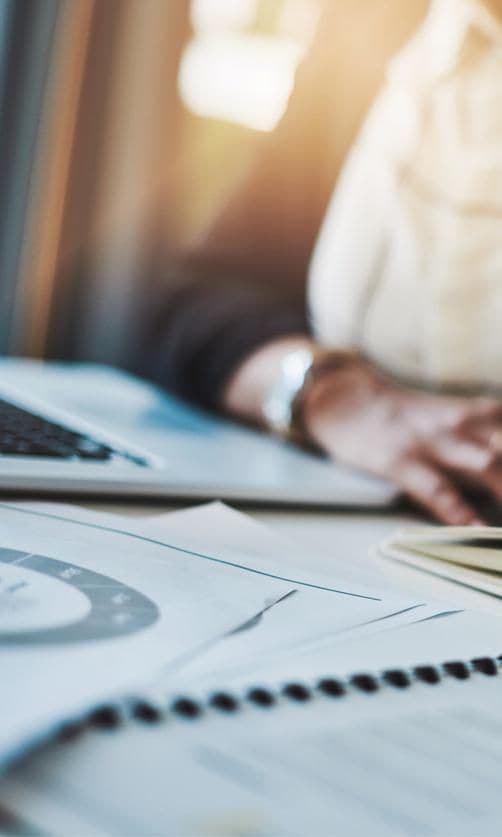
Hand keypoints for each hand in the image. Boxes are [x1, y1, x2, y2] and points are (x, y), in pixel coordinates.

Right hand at [302, 358, 501, 524]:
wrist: (348, 400)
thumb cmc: (409, 419)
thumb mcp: (459, 419)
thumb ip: (492, 439)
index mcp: (482, 414)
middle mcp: (465, 425)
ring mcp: (433, 443)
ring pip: (487, 466)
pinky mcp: (401, 462)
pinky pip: (436, 490)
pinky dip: (459, 513)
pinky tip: (478, 532)